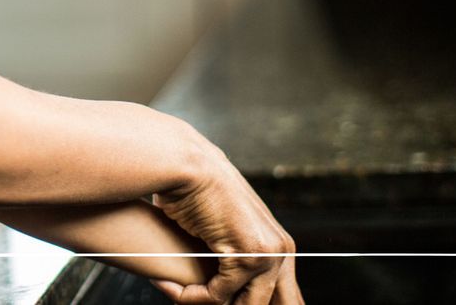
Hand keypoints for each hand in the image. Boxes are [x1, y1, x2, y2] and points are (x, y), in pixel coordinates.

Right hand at [151, 144, 302, 304]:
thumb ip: (232, 253)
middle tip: (194, 298)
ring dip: (204, 302)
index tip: (222, 301)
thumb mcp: (222, 226)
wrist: (186, 165)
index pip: (286, 297)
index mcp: (280, 244)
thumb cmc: (193, 191)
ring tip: (177, 292)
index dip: (252, 303)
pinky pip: (218, 296)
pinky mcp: (247, 257)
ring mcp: (268, 254)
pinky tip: (169, 284)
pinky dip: (190, 297)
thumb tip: (223, 285)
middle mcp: (281, 250)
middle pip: (264, 303)